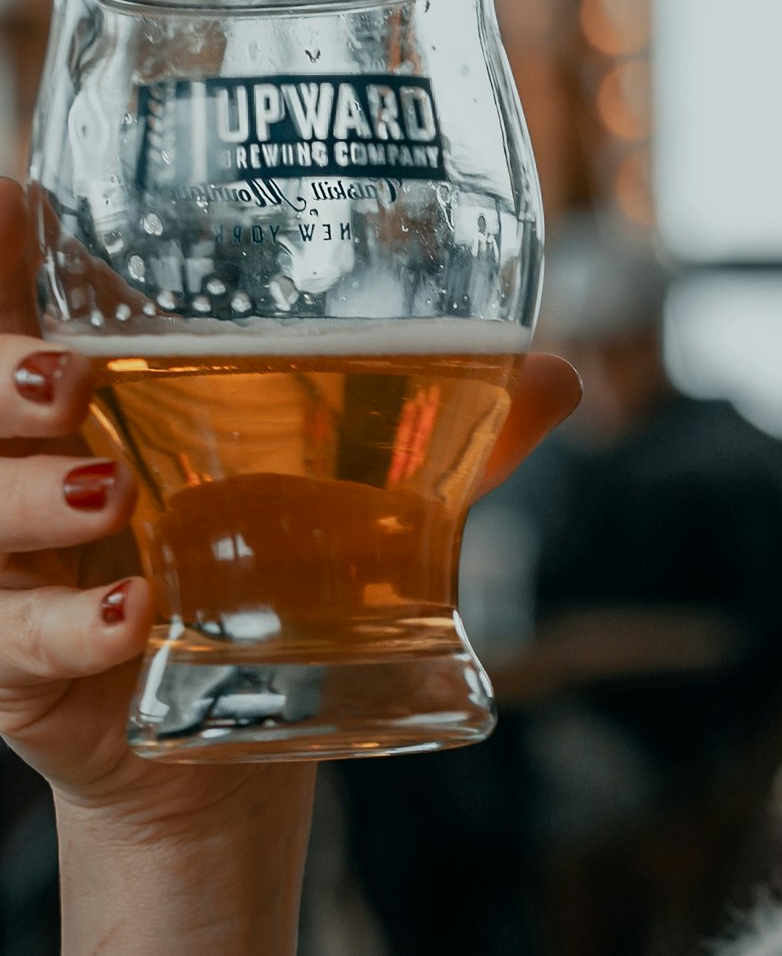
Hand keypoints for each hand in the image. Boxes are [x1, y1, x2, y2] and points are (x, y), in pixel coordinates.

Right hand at [0, 179, 576, 840]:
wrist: (231, 752)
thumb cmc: (269, 584)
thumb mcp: (352, 496)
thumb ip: (442, 432)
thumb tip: (554, 375)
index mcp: (82, 396)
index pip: (5, 296)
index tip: (20, 203)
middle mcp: (23, 465)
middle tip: (68, 379)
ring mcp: (7, 567)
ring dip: (16, 495)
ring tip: (105, 490)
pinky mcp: (10, 667)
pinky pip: (6, 639)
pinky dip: (66, 627)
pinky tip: (132, 615)